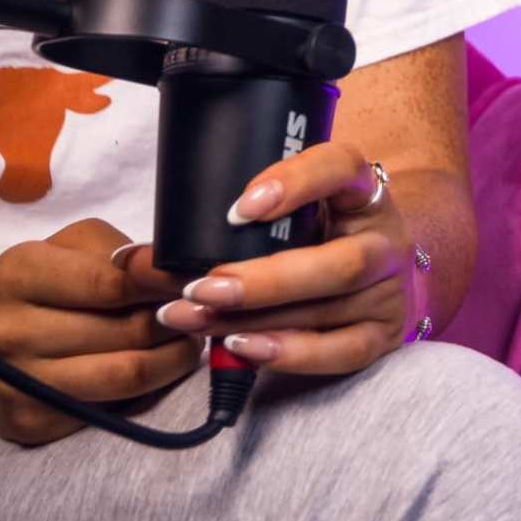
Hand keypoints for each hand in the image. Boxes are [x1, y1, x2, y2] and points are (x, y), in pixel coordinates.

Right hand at [0, 217, 195, 446]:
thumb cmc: (41, 288)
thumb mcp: (69, 248)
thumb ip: (120, 253)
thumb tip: (175, 268)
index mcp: (18, 273)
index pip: (110, 283)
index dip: (166, 282)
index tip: (202, 279)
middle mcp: (8, 330)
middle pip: (127, 332)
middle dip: (180, 322)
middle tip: (206, 313)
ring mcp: (16, 382)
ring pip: (127, 376)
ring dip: (174, 358)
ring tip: (190, 340)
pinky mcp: (29, 422)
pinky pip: (112, 409)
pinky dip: (148, 389)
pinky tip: (157, 369)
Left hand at [147, 139, 431, 380]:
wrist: (372, 276)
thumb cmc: (312, 237)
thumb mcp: (283, 218)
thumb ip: (221, 229)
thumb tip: (131, 262)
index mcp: (360, 191)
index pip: (340, 168)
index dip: (295, 183)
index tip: (239, 208)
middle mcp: (385, 238)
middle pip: (338, 261)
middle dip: (262, 280)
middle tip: (199, 288)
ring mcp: (389, 291)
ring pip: (328, 309)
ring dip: (255, 319)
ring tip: (196, 321)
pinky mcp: (382, 335)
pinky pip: (340, 352)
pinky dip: (289, 353)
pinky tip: (242, 347)